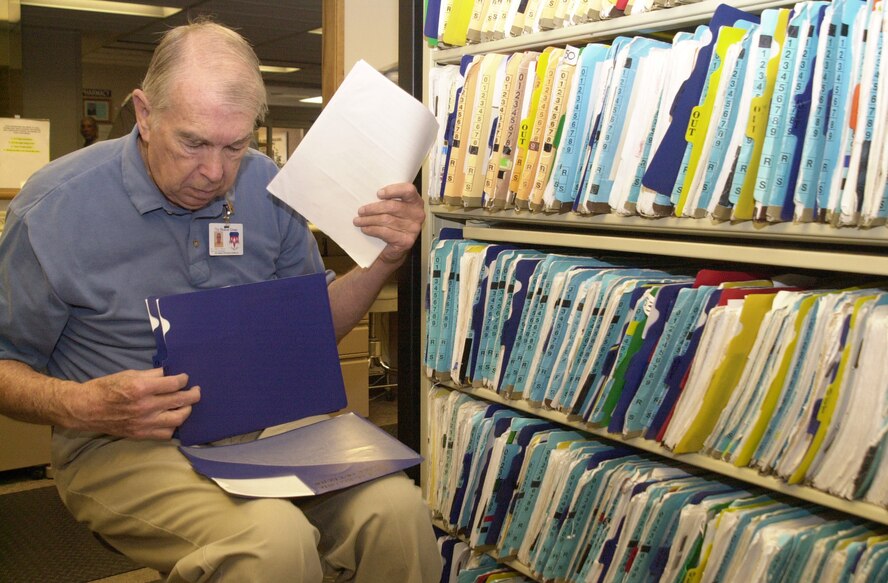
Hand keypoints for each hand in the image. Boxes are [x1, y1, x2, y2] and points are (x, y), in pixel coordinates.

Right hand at [74, 368, 198, 439]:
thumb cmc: (105, 388)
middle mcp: (144, 407)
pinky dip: (173, 426)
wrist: (84, 409)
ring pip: (177, 419)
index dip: (183, 379)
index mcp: (140, 388)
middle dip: (193, 394)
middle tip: (196, 391)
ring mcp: (143, 423)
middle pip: (180, 401)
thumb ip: (152, 374)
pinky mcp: (140, 434)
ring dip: (187, 411)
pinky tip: (173, 418)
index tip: (185, 378)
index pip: (173, 384)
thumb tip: (170, 373)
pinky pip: (165, 434)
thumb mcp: (128, 374)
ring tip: (187, 405)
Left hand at [353, 183, 425, 265]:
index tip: (378, 194)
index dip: (393, 190)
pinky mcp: (406, 241)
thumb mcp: (393, 209)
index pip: (408, 190)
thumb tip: (368, 193)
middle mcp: (418, 214)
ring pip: (386, 220)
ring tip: (358, 221)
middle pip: (392, 206)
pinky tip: (365, 229)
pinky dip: (372, 230)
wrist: (395, 248)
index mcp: (416, 201)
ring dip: (369, 220)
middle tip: (360, 211)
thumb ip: (388, 200)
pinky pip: (385, 232)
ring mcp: (414, 229)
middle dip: (373, 208)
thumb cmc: (393, 223)